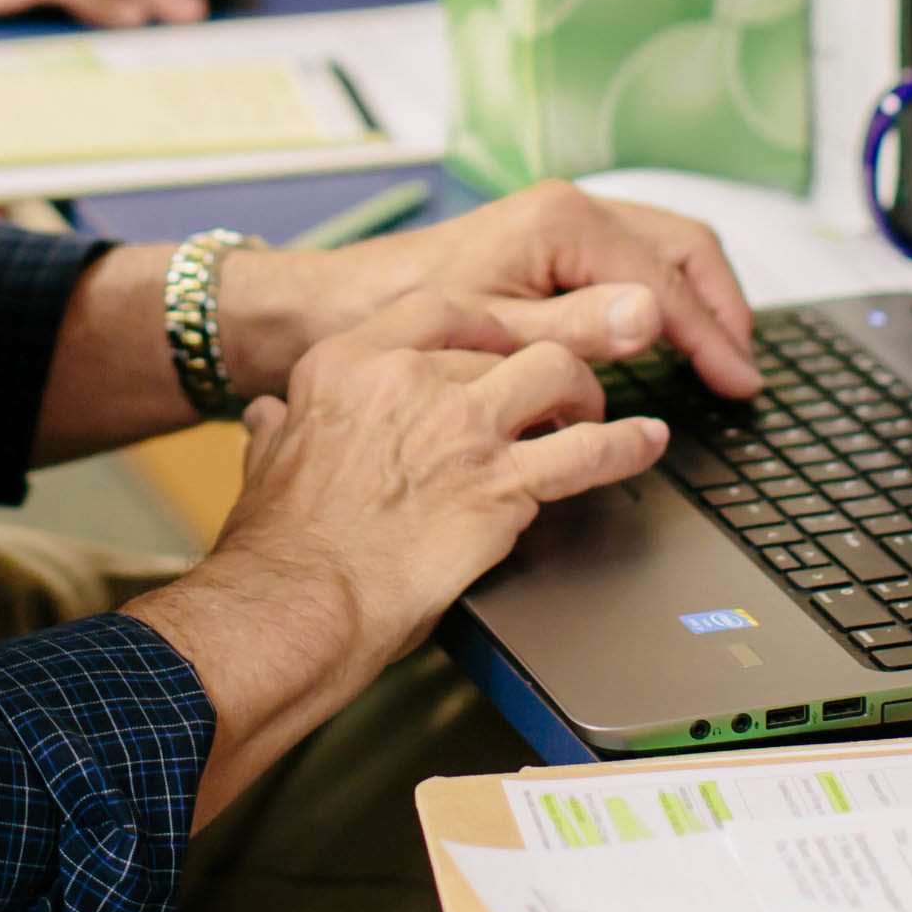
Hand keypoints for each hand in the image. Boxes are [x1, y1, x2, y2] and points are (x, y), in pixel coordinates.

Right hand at [123, 287, 671, 817]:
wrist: (302, 601)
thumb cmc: (282, 545)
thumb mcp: (266, 459)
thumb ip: (278, 427)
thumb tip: (272, 417)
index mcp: (348, 363)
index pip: (440, 310)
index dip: (486, 323)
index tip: (503, 340)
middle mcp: (410, 380)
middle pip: (507, 343)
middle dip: (535, 370)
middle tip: (550, 399)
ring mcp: (462, 428)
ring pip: (556, 372)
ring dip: (582, 393)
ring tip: (591, 415)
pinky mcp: (502, 485)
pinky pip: (588, 452)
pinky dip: (627, 445)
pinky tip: (645, 442)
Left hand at [219, 179, 758, 407]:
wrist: (334, 308)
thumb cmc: (397, 316)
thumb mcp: (492, 334)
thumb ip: (577, 329)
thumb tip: (654, 316)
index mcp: (564, 221)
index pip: (667, 283)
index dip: (712, 339)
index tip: (740, 386)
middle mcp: (568, 210)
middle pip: (681, 248)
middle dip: (721, 308)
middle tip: (744, 371)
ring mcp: (559, 223)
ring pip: (661, 249)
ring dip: (697, 298)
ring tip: (722, 354)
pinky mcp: (547, 243)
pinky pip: (630, 260)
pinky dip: (662, 295)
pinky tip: (668, 337)